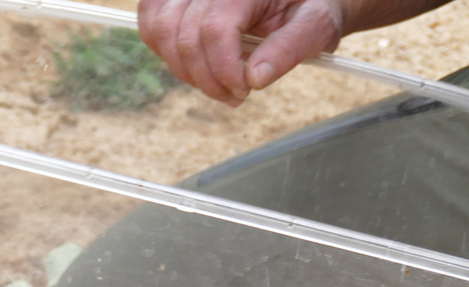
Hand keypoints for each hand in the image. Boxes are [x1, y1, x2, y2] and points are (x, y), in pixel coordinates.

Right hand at [138, 0, 451, 105]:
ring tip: (214, 82)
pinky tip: (193, 63)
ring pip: (159, 30)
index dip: (222, 69)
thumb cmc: (312, 6)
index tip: (242, 92)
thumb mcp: (317, 24)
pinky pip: (151, 21)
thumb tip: (256, 79)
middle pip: (182, 34)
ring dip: (181, 68)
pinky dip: (162, 48)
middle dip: (203, 77)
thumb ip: (290, 48)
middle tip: (233, 95)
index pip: (215, 29)